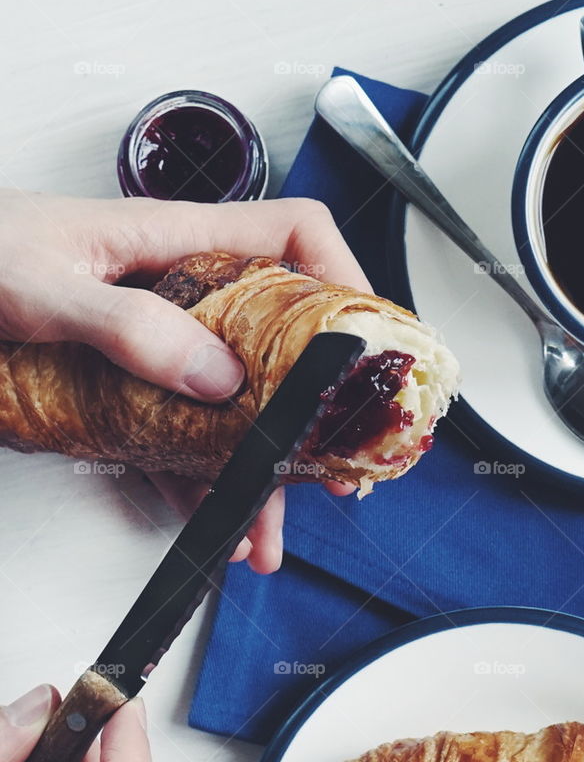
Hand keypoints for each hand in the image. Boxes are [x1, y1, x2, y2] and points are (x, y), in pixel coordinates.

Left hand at [0, 191, 373, 572]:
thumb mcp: (41, 286)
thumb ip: (127, 325)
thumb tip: (215, 375)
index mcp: (179, 241)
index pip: (296, 236)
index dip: (345, 279)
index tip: (363, 346)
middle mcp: (185, 288)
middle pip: (286, 338)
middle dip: (316, 406)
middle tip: (333, 463)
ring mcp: (164, 337)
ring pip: (243, 400)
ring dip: (261, 465)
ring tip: (266, 525)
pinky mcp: (136, 380)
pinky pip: (187, 432)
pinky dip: (201, 480)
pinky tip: (210, 514)